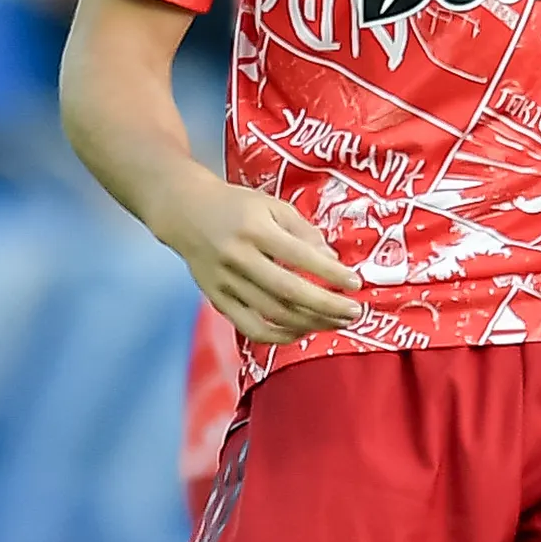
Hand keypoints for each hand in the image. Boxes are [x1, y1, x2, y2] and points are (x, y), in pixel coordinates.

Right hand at [154, 177, 362, 345]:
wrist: (186, 213)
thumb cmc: (236, 207)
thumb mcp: (272, 205)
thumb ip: (303, 231)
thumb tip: (332, 259)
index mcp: (254, 229)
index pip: (300, 256)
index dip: (331, 273)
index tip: (355, 283)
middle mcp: (238, 257)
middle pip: (289, 292)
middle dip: (327, 306)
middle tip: (354, 312)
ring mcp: (225, 282)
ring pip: (273, 314)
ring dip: (310, 323)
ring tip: (336, 322)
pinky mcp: (217, 300)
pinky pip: (251, 327)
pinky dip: (279, 335)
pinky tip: (302, 331)